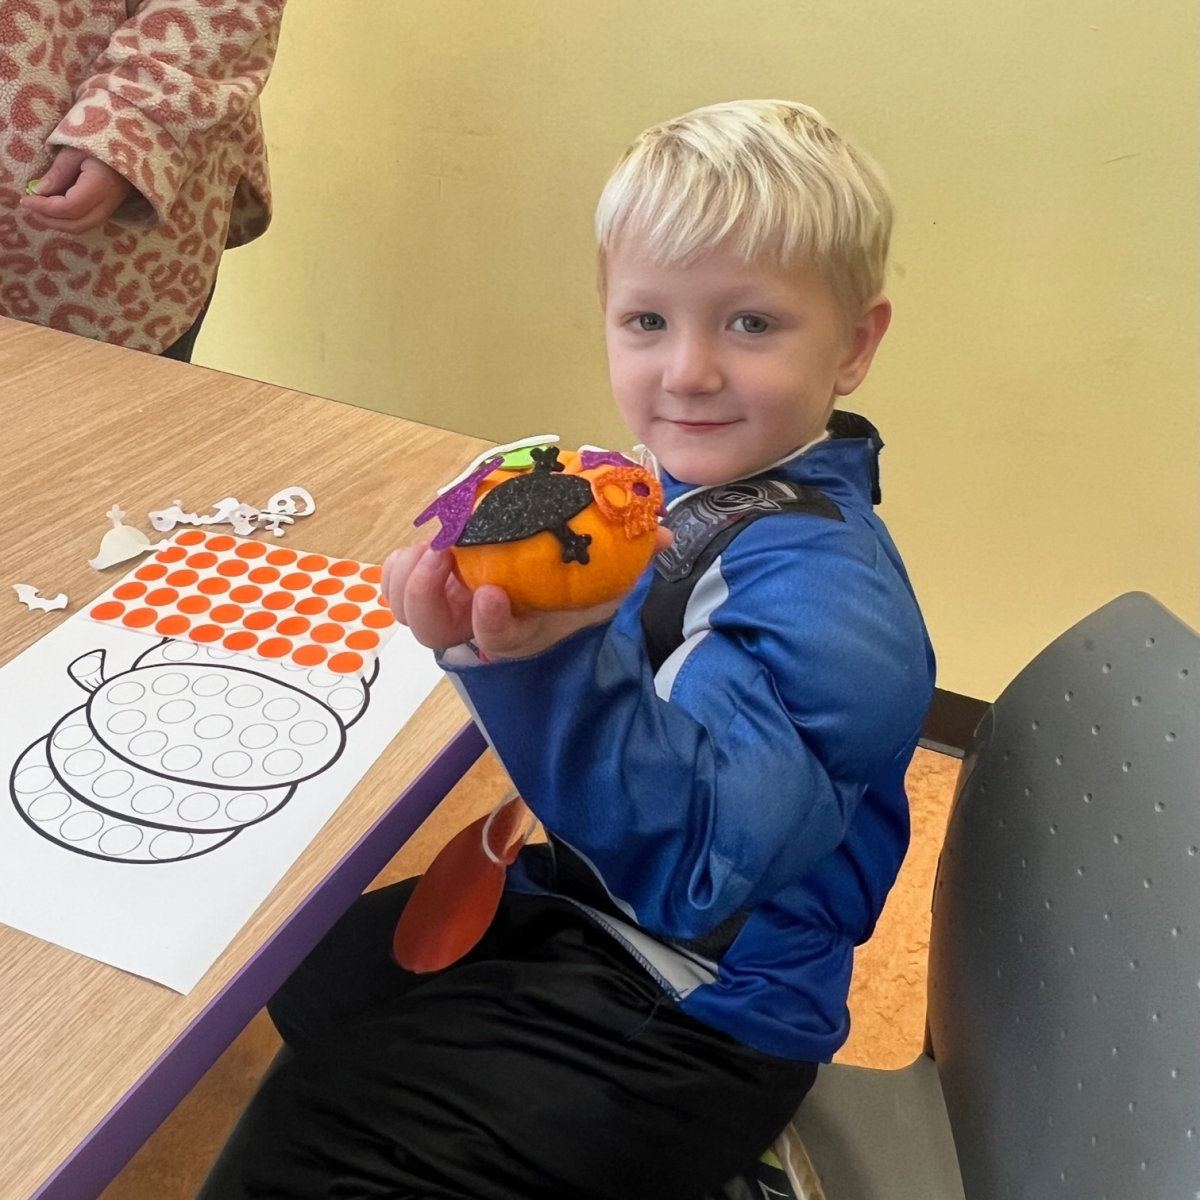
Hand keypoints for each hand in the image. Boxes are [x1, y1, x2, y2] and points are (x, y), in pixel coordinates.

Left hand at [20, 147, 133, 233]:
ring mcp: (110, 209)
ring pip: (82, 227)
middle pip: (76, 224)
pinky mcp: (109, 209)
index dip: (45, 207)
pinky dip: (68, 220)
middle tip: (30, 208)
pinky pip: (87, 222)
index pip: (69, 207)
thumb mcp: (74, 151)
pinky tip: (55, 211)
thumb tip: (39, 191)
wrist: (128, 147)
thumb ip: (58, 173)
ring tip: (40, 211)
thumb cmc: (100, 142)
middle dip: (50, 220)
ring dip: (58, 223)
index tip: (26, 198)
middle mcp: (107, 204)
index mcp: (100, 187)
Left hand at [382, 526, 672, 660]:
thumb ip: (634, 556)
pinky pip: (398, 586)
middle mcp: (478, 628)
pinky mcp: (430, 589)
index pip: (499, 641)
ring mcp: (449, 611)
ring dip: (410, 579)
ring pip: (409, 610)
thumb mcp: (608, 576)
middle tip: (441, 555)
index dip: (491, 625)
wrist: (549, 590)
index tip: (494, 594)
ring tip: (427, 542)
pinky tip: (423, 539)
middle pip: (434, 631)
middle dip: (428, 596)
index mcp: (522, 632)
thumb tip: (664, 535)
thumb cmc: (574, 588)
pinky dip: (401, 566)